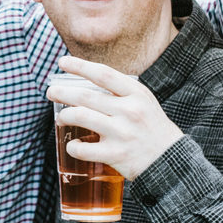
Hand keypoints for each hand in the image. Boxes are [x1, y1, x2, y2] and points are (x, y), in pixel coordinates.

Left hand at [47, 57, 183, 179]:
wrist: (171, 160)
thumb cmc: (152, 128)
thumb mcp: (144, 102)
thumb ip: (121, 91)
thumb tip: (87, 80)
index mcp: (136, 94)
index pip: (103, 74)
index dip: (80, 65)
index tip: (62, 62)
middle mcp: (129, 111)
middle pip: (85, 96)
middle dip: (62, 92)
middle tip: (51, 92)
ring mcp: (122, 133)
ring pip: (81, 117)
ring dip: (65, 116)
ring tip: (61, 118)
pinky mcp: (115, 154)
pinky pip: (83, 149)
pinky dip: (73, 146)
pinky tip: (73, 145)